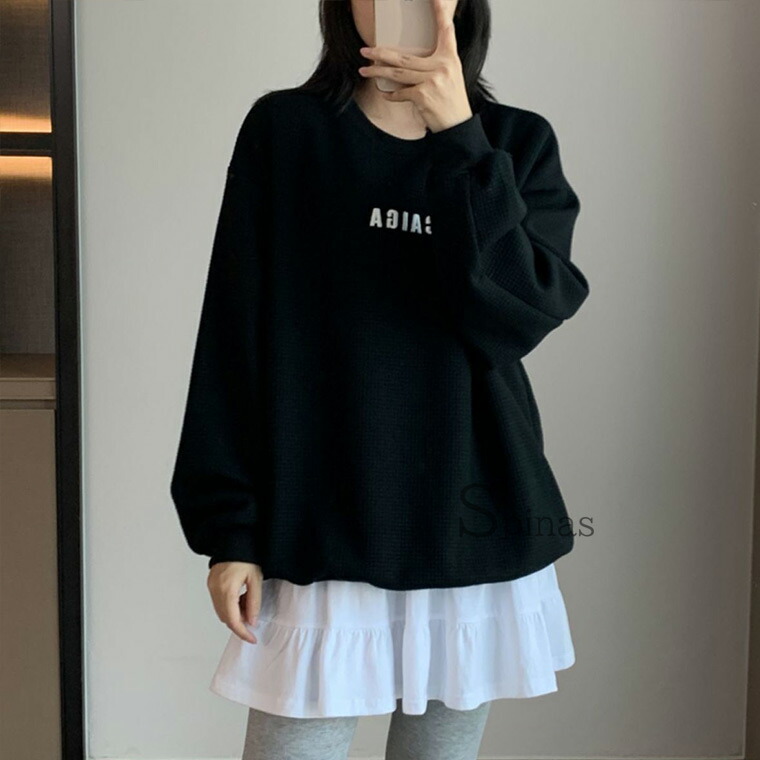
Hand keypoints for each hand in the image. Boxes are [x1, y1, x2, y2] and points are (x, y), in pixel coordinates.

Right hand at [207, 561, 262, 643]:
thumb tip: (252, 622)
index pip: (233, 619)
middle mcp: (215, 590)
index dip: (243, 632)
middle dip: (240, 623)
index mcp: (227, 589)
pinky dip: (230, 606)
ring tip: (248, 603)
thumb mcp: (256, 579)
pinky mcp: (211, 584)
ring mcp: (211, 587)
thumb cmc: (247, 556)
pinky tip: (241, 598)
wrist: (234, 540)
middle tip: (253, 619)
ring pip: (221, 612)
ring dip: (235, 614)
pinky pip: (219, 602)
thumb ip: (254, 602)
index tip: (252, 639)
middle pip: (225, 618)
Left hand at [357, 0, 471, 132]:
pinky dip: (391, 94)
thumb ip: (435, 63)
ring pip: (398, 73)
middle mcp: (442, 66)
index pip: (445, 29)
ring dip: (378, 71)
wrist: (457, 125)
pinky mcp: (423, 95)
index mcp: (450, 58)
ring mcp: (432, 80)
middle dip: (381, 53)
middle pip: (404, 56)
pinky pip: (400, 92)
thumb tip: (407, 59)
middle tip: (366, 50)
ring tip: (365, 69)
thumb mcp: (450, 75)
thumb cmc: (452, 101)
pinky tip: (385, 93)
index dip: (439, 12)